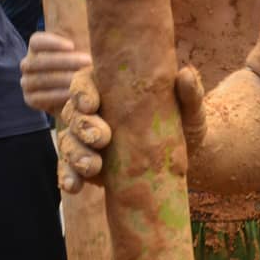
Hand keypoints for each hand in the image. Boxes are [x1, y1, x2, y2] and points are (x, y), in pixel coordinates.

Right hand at [21, 31, 90, 112]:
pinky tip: (72, 94)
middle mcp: (29, 64)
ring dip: (63, 79)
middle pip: (40, 61)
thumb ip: (85, 44)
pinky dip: (57, 95)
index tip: (72, 46)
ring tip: (82, 79)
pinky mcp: (31, 99)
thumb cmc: (84, 67)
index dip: (52, 43)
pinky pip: (40, 97)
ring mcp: (27, 82)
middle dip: (65, 61)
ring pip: (40, 79)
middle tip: (88, 61)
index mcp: (38, 49)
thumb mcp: (84, 54)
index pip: (37, 41)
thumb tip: (99, 40)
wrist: (80, 96)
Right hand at [56, 65, 206, 192]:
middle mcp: (94, 111)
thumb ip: (190, 94)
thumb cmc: (187, 126)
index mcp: (113, 89)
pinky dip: (67, 176)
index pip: (86, 81)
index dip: (82, 91)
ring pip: (68, 141)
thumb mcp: (192, 111)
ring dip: (75, 154)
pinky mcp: (84, 162)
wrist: (187, 161)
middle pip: (74, 113)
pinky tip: (74, 186)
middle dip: (83, 126)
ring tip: (92, 166)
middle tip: (101, 138)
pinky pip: (68, 168)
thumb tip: (186, 73)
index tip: (92, 105)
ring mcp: (86, 138)